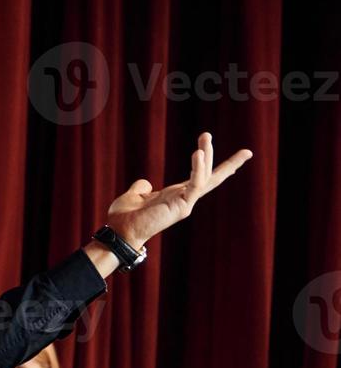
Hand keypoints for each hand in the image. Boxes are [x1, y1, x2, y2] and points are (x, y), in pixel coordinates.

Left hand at [105, 133, 252, 248]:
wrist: (119, 231)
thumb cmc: (124, 218)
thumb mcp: (134, 196)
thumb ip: (142, 188)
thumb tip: (146, 182)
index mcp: (176, 196)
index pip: (200, 179)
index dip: (212, 167)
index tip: (235, 160)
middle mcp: (184, 200)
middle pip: (212, 179)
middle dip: (229, 165)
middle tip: (248, 151)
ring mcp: (185, 204)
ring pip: (205, 177)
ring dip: (206, 155)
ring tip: (205, 136)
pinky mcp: (182, 206)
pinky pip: (196, 184)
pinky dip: (198, 168)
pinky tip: (198, 153)